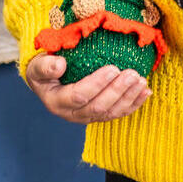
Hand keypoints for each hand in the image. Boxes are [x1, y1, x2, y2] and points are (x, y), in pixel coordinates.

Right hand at [26, 54, 151, 124]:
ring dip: (129, 98)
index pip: (79, 96)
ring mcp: (87, 117)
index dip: (97, 84)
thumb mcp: (37, 66)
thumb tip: (59, 64)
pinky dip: (134, 104)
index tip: (112, 68)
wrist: (48, 82)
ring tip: (141, 81)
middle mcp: (72, 114)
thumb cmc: (44, 71)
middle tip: (132, 74)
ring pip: (111, 113)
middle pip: (98, 107)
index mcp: (57, 102)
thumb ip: (45, 66)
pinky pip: (118, 113)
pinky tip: (146, 92)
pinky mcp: (99, 116)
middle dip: (118, 91)